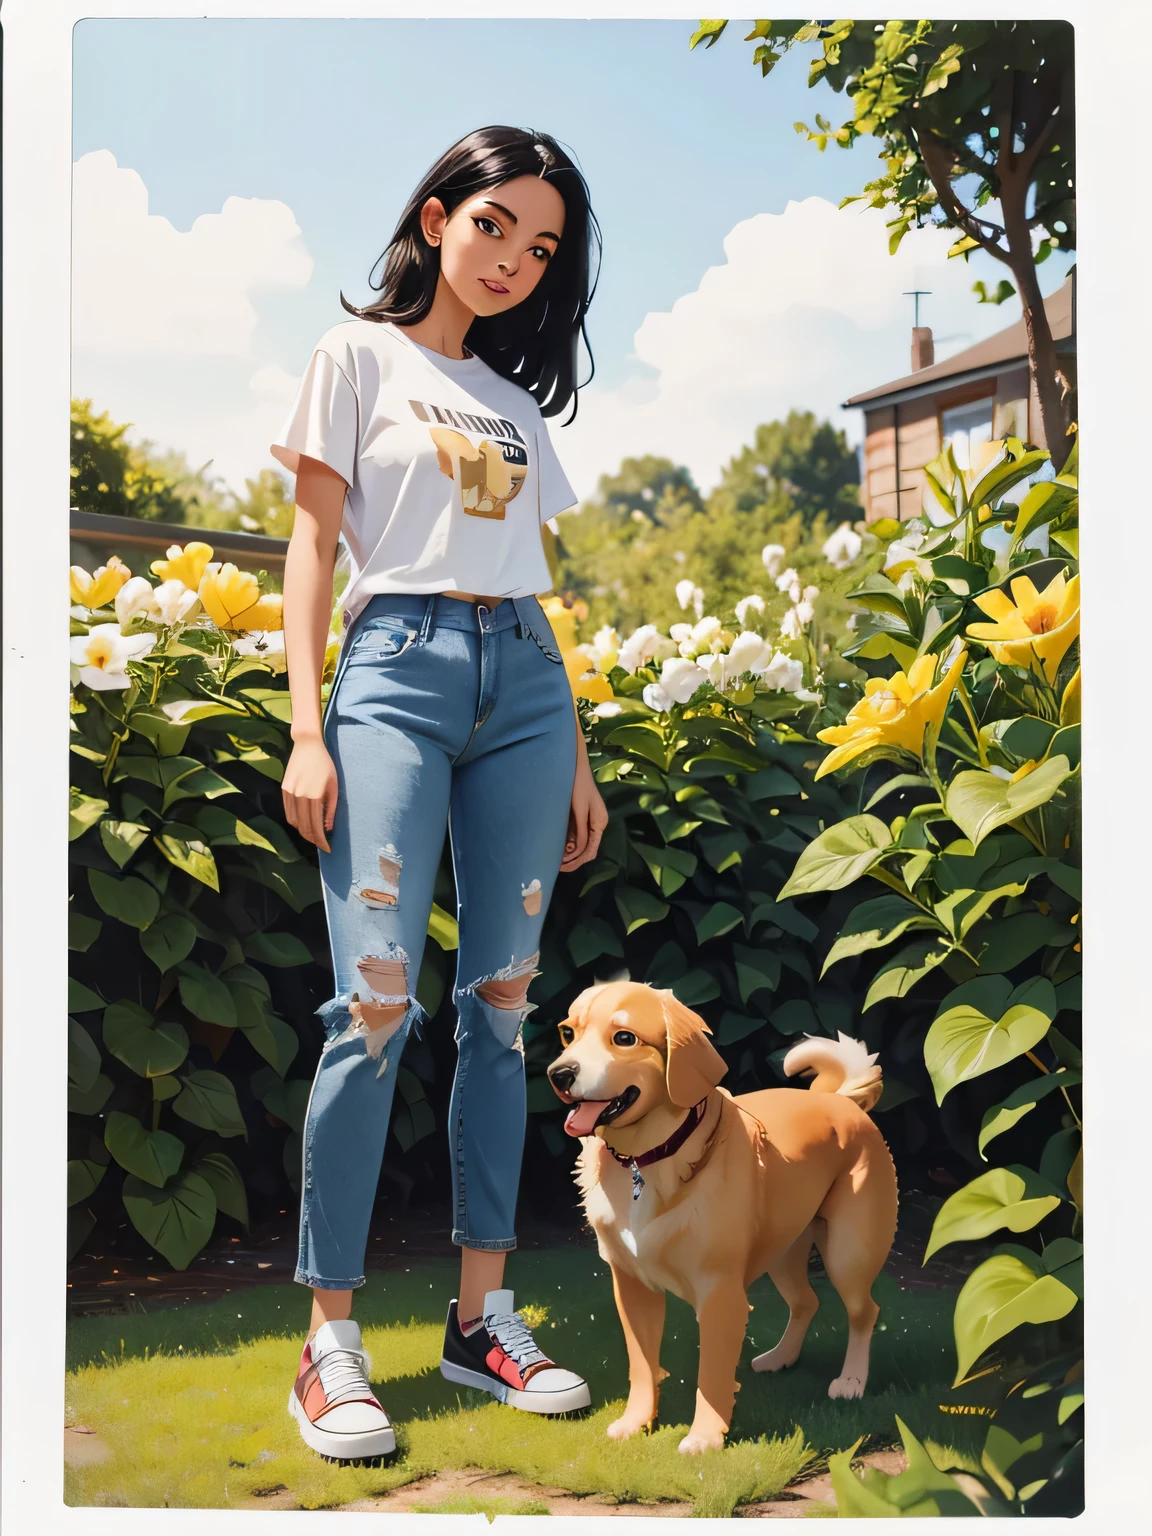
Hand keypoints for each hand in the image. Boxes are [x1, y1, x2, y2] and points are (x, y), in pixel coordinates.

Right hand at [282, 734, 337, 852]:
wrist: (307, 745)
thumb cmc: (325, 764)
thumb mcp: (333, 785)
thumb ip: (330, 808)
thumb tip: (328, 828)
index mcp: (313, 795)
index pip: (315, 826)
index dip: (321, 840)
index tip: (327, 848)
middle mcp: (298, 796)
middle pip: (303, 826)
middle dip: (313, 839)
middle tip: (321, 844)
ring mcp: (289, 793)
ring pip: (294, 821)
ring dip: (303, 831)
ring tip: (313, 836)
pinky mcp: (284, 789)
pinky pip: (288, 812)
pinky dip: (295, 821)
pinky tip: (303, 823)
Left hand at [561, 751, 607, 871]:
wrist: (575, 766)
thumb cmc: (577, 784)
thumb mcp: (579, 809)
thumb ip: (580, 830)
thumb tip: (577, 850)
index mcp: (600, 823)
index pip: (591, 850)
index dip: (576, 861)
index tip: (561, 866)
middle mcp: (598, 824)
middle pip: (588, 851)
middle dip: (573, 861)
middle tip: (556, 866)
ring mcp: (591, 821)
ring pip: (583, 845)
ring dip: (571, 854)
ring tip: (555, 858)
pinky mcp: (583, 818)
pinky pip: (578, 836)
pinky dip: (570, 844)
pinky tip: (559, 847)